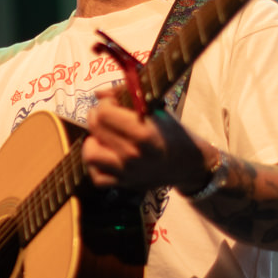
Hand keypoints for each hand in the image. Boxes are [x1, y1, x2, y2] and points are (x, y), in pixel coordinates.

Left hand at [82, 91, 209, 191]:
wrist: (188, 164)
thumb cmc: (173, 134)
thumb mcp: (156, 110)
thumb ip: (127, 98)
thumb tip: (99, 94)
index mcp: (144, 134)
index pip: (105, 113)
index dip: (106, 103)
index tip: (113, 103)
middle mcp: (133, 155)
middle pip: (96, 128)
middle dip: (97, 116)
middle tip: (106, 115)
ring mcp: (127, 172)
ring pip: (90, 154)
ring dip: (93, 141)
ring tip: (103, 136)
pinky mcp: (124, 184)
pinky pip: (96, 176)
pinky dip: (95, 165)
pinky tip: (105, 154)